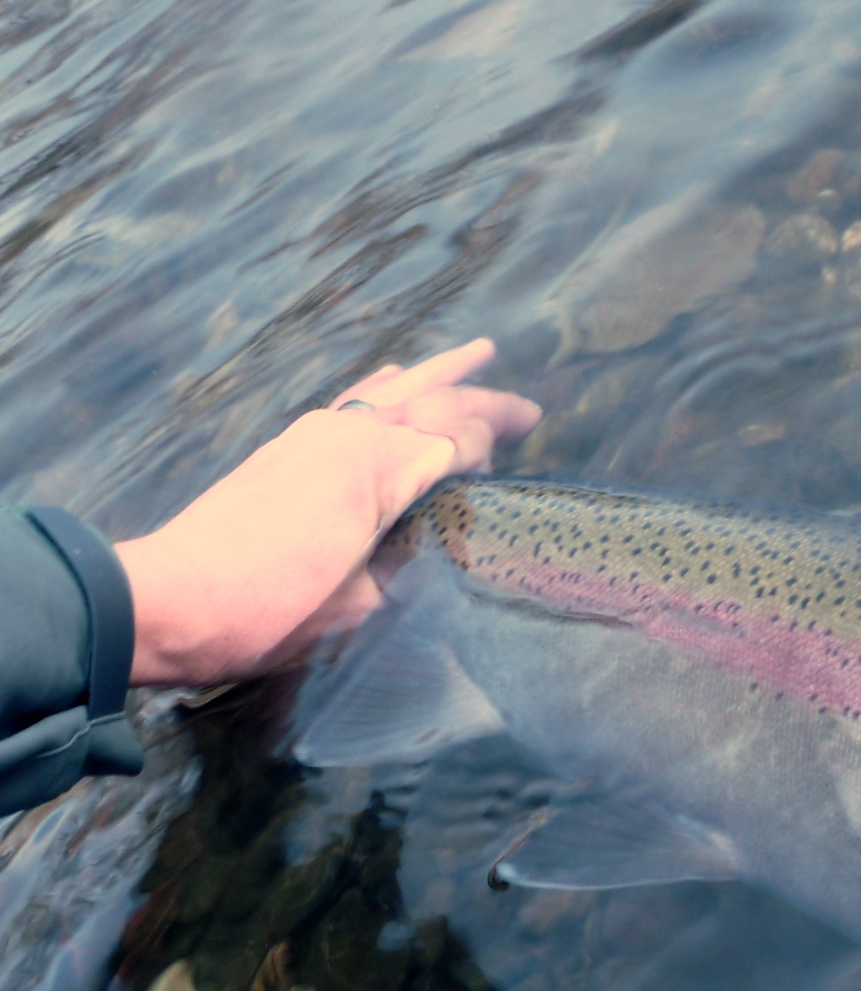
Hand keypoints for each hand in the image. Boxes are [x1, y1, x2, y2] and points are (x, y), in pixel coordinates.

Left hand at [116, 338, 540, 684]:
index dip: (493, 446)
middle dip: (484, 402)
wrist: (173, 600)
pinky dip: (387, 384)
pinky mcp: (291, 446)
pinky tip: (396, 377)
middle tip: (531, 410)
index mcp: (378, 469)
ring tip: (477, 354)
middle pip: (433, 401)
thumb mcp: (361, 604)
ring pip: (393, 388)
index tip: (525, 459)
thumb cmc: (272, 610)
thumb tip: (434, 542)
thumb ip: (407, 563)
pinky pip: (354, 399)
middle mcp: (351, 436)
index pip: (456, 439)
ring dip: (439, 374)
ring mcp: (316, 434)